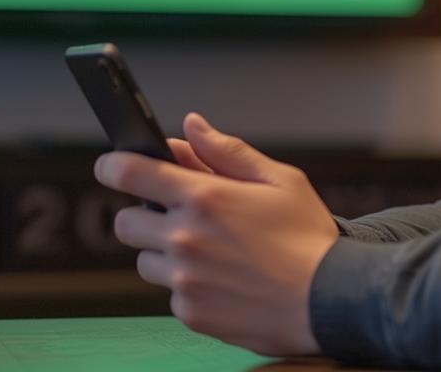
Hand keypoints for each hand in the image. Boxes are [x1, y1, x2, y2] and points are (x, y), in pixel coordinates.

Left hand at [94, 113, 338, 356]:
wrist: (329, 301)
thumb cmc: (309, 237)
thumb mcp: (279, 180)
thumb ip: (228, 152)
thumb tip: (191, 127)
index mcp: (205, 197)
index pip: (132, 173)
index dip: (113, 166)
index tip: (110, 166)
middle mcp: (186, 238)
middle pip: (126, 223)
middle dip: (143, 215)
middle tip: (177, 216)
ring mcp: (185, 280)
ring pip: (147, 261)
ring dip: (166, 253)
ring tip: (211, 253)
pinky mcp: (191, 313)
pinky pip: (171, 294)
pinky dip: (189, 286)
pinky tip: (224, 281)